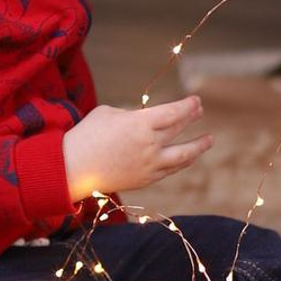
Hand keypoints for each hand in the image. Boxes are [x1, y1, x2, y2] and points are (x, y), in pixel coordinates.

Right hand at [64, 96, 212, 200]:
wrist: (72, 168)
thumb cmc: (86, 135)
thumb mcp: (108, 113)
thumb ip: (132, 116)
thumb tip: (144, 121)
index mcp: (140, 124)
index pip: (173, 112)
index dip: (188, 106)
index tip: (196, 101)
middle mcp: (150, 145)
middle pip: (179, 130)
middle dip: (192, 118)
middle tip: (200, 111)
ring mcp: (150, 165)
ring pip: (183, 156)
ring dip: (198, 147)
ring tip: (208, 140)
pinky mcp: (145, 180)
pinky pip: (170, 170)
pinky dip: (181, 163)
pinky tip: (186, 158)